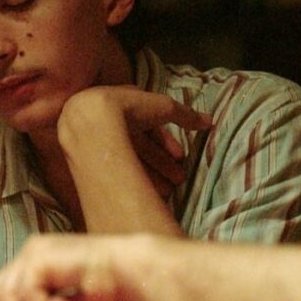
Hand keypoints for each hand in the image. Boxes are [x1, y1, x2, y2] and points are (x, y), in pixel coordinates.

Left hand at [58, 87, 212, 199]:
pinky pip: (115, 170)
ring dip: (151, 174)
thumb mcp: (164, 108)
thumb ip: (186, 115)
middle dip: (162, 163)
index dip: (167, 142)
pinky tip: (147, 192)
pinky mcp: (90, 160)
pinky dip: (133, 178)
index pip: (150, 127)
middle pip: (140, 147)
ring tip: (169, 190)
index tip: (181, 156)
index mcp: (124, 108)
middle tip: (179, 179)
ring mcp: (97, 142)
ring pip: (128, 160)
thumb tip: (210, 121)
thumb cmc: (130, 108)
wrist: (92, 122)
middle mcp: (109, 124)